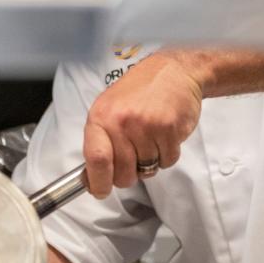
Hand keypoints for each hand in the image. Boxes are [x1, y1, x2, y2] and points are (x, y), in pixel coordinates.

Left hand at [83, 53, 203, 197]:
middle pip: (123, 173)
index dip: (98, 181)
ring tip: (151, 137)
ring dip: (150, 162)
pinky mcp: (170, 129)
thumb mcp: (109, 109)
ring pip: (147, 169)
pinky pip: (167, 161)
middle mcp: (122, 121)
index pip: (96, 158)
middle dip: (129, 175)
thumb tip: (90, 178)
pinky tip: (164, 134)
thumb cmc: (139, 91)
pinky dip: (167, 154)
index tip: (100, 191)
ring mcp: (147, 125)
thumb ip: (99, 142)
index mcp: (101, 117)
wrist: (173, 71)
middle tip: (134, 160)